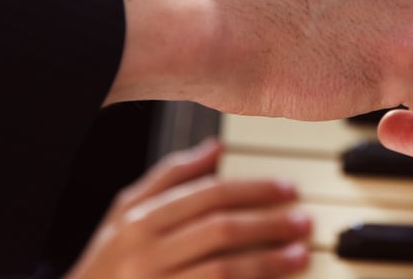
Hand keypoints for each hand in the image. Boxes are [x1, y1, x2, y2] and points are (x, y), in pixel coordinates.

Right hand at [65, 138, 310, 278]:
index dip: (253, 189)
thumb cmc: (110, 260)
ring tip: (298, 256)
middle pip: (220, 230)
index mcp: (139, 219)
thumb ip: (170, 176)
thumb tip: (216, 147)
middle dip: (268, 224)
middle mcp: (145, 253)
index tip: (288, 189)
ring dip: (267, 263)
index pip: (208, 195)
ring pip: (222, 271)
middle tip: (302, 222)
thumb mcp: (126, 211)